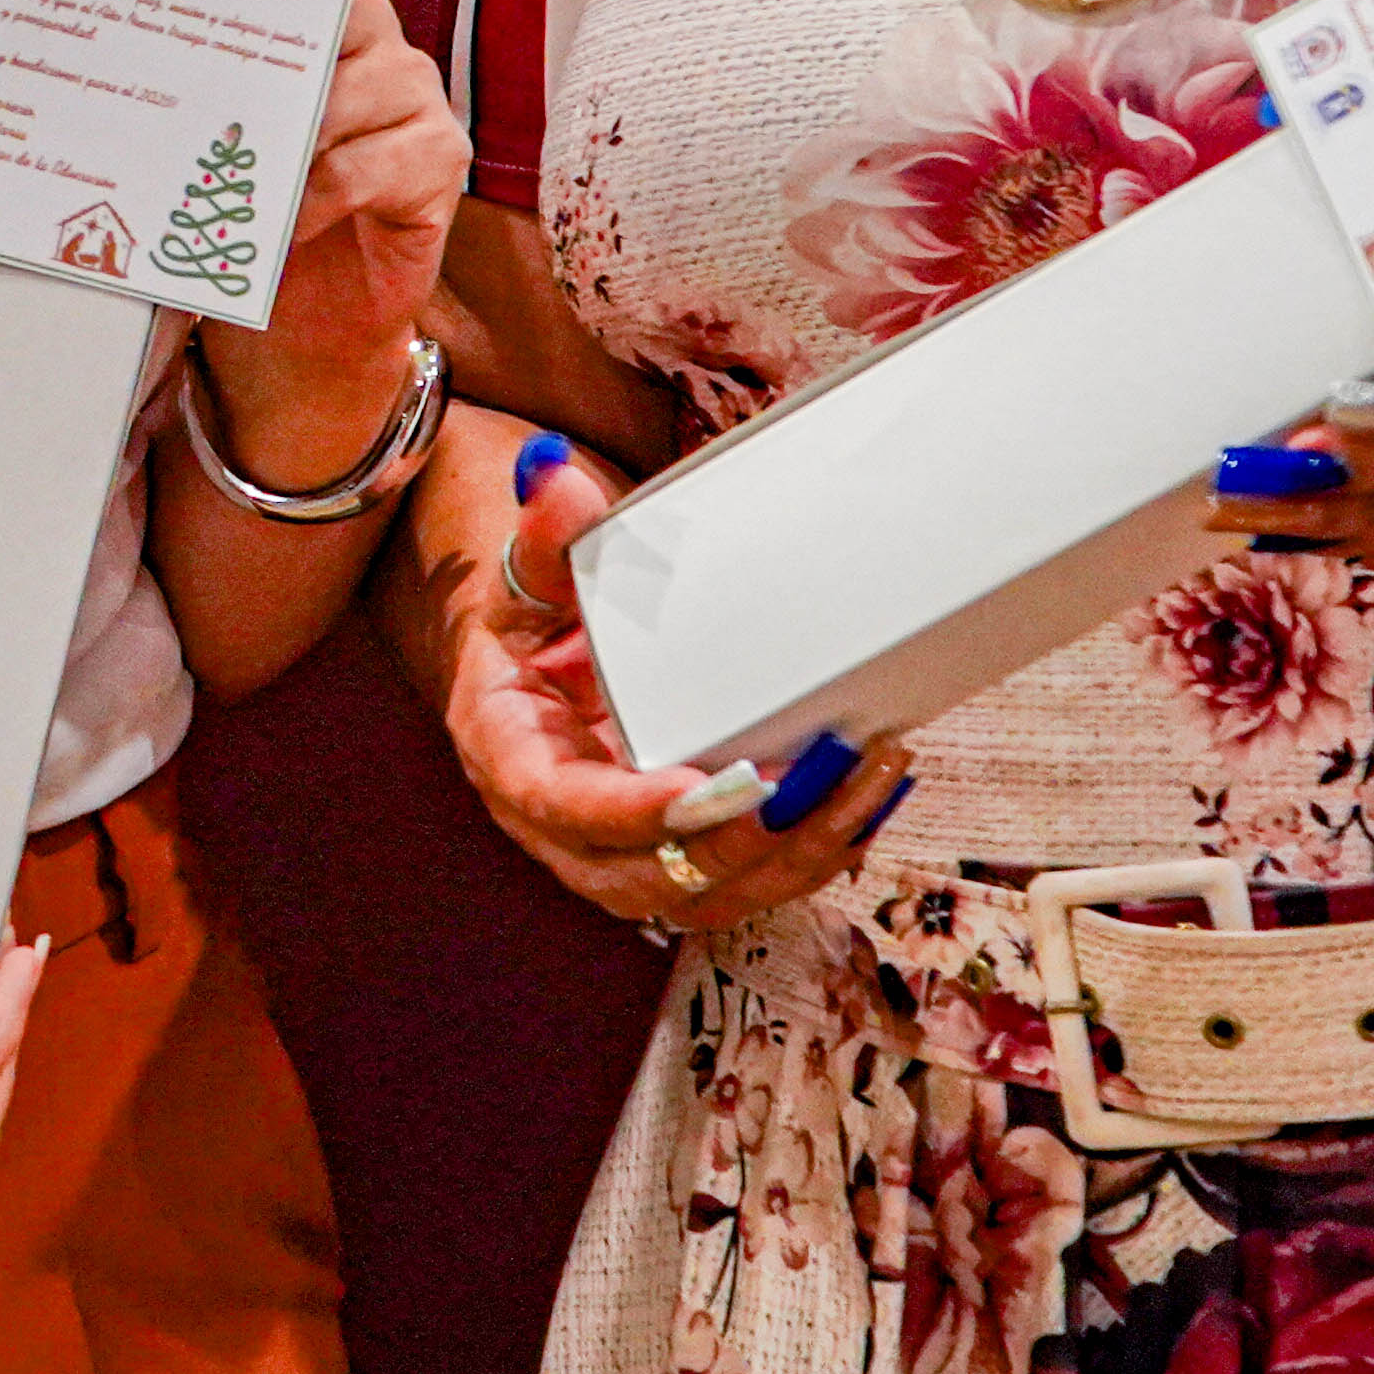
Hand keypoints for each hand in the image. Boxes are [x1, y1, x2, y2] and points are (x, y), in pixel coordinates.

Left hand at [196, 0, 466, 465]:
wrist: (328, 309)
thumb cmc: (279, 210)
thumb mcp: (249, 149)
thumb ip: (232, 105)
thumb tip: (165, 76)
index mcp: (348, 31)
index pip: (304, 1)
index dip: (254, 17)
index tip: (196, 36)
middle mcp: (393, 56)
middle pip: (327, 45)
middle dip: (262, 89)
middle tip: (207, 125)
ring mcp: (424, 107)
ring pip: (339, 106)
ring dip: (280, 150)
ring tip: (234, 184)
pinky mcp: (442, 164)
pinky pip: (358, 173)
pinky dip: (308, 204)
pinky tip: (278, 230)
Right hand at [444, 441, 912, 933]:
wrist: (536, 663)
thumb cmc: (532, 624)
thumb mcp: (528, 579)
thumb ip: (546, 538)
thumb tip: (556, 478)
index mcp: (510, 756)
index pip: (558, 803)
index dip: (630, 809)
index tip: (700, 788)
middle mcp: (560, 828)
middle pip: (640, 877)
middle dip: (733, 845)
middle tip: (807, 786)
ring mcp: (622, 854)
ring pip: (705, 895)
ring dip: (791, 856)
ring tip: (862, 785)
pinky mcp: (675, 858)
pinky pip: (743, 885)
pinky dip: (806, 859)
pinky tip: (862, 810)